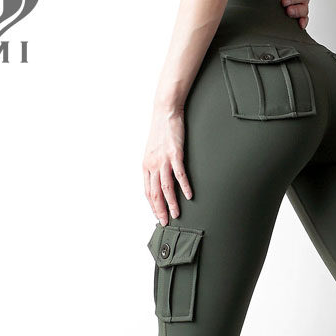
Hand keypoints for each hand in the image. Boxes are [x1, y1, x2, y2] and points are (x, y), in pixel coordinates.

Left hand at [143, 108, 191, 225]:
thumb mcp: (154, 151)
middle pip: (155, 193)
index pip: (147, 191)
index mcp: (146, 166)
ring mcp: (163, 160)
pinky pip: (179, 174)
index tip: (158, 217)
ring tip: (177, 214)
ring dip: (171, 203)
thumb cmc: (162, 132)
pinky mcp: (175, 154)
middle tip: (165, 222)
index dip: (152, 206)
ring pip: (165, 187)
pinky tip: (188, 196)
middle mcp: (152, 165)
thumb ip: (156, 166)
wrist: (165, 112)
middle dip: (160, 210)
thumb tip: (160, 180)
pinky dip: (184, 187)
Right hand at [281, 0, 320, 29]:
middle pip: (303, 9)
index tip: (300, 25)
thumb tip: (265, 10)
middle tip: (288, 12)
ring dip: (293, 0)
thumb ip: (283, 3)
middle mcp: (305, 1)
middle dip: (296, 11)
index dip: (303, 21)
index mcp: (302, 7)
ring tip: (284, 2)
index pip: (303, 17)